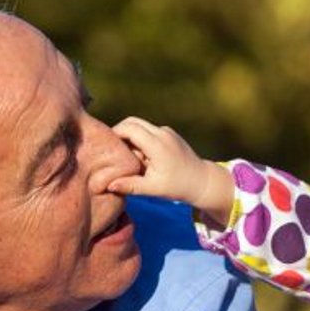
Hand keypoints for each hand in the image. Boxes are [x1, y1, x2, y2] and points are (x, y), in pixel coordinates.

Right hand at [109, 116, 234, 224]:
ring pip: (140, 125)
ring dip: (131, 137)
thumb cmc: (177, 187)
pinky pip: (149, 130)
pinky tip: (143, 158)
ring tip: (132, 159)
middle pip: (132, 121)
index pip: (129, 128)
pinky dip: (141, 139)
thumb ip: (130, 185)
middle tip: (115, 151)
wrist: (202, 182)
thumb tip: (108, 185)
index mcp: (157, 144)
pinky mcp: (169, 133)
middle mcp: (162, 133)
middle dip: (120, 132)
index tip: (107, 148)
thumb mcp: (152, 188)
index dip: (115, 134)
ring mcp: (167, 131)